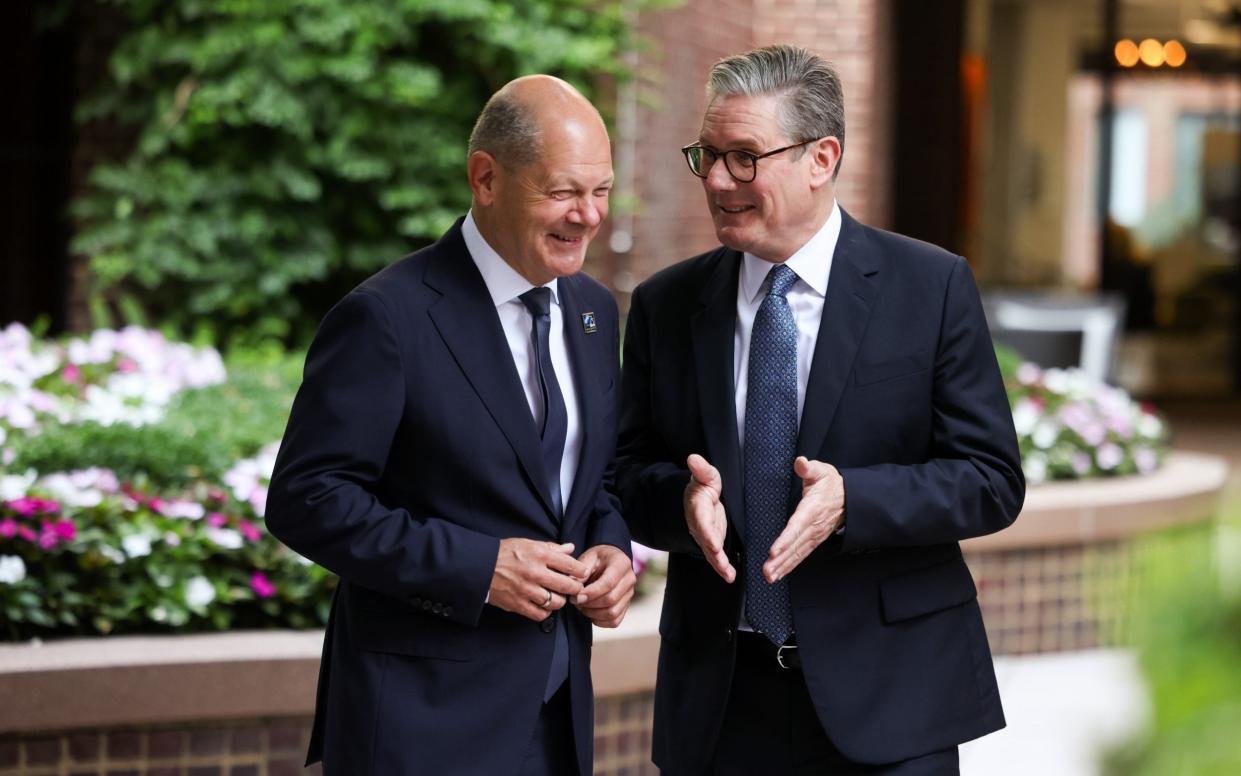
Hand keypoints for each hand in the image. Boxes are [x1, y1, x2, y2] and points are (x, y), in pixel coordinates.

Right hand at [488, 539, 589, 621]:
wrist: (480, 566)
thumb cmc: (505, 553)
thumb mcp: (528, 544)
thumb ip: (551, 548)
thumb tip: (571, 549)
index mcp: (539, 554)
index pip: (571, 565)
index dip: (581, 571)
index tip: (582, 573)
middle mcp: (535, 572)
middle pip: (568, 586)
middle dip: (575, 588)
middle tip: (574, 588)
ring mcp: (527, 590)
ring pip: (556, 602)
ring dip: (560, 601)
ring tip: (557, 596)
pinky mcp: (518, 604)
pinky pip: (541, 614)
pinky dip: (546, 611)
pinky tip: (544, 605)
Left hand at [573, 545, 636, 627]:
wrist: (608, 561)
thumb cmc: (597, 559)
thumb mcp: (587, 557)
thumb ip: (581, 572)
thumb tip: (575, 590)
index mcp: (621, 563)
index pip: (609, 583)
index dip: (591, 593)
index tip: (576, 597)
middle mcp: (630, 579)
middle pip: (611, 599)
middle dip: (590, 604)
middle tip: (575, 601)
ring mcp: (629, 594)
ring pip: (613, 613)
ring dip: (593, 614)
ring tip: (581, 606)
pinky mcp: (626, 606)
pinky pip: (614, 621)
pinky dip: (600, 621)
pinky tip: (589, 613)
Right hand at [683, 454, 734, 582]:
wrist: (698, 500)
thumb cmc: (704, 486)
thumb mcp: (706, 476)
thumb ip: (701, 470)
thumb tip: (693, 458)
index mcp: (697, 507)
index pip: (701, 521)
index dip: (707, 532)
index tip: (713, 542)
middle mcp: (699, 525)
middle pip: (705, 541)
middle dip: (713, 553)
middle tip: (722, 561)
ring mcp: (705, 536)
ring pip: (710, 553)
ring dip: (719, 564)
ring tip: (728, 574)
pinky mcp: (713, 543)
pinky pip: (716, 557)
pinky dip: (722, 568)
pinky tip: (730, 576)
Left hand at [764, 457, 844, 582]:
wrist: (849, 497)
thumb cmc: (831, 484)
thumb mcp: (821, 471)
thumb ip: (809, 468)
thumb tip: (800, 463)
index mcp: (812, 509)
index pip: (797, 526)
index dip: (786, 539)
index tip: (774, 550)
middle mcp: (813, 526)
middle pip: (795, 545)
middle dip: (781, 559)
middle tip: (767, 570)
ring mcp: (814, 536)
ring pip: (797, 553)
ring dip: (783, 566)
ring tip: (769, 576)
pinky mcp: (813, 541)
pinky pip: (801, 555)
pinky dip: (790, 566)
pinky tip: (779, 574)